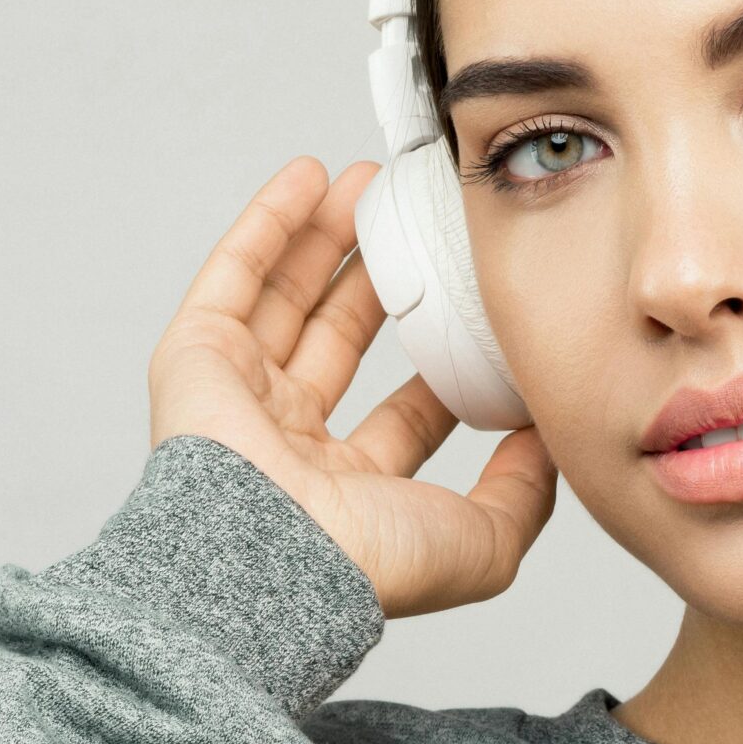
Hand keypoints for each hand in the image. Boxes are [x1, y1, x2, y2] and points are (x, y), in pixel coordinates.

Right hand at [146, 155, 557, 618]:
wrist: (272, 560)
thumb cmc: (366, 565)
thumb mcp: (483, 542)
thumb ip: (523, 494)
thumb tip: (548, 441)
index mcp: (350, 493)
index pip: (403, 417)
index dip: (438, 365)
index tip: (475, 314)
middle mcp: (290, 447)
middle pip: (340, 342)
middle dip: (377, 281)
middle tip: (414, 228)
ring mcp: (239, 400)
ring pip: (287, 299)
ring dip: (326, 238)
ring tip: (368, 184)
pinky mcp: (195, 359)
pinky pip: (233, 276)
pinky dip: (268, 224)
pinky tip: (308, 178)